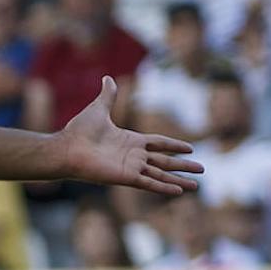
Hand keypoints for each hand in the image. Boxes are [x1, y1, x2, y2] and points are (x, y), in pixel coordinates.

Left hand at [57, 76, 200, 194]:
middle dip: (183, 165)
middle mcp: (134, 155)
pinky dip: (165, 187)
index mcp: (130, 140)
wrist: (68, 148)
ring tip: (196, 185)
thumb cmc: (80, 131)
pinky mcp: (127, 177)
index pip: (159, 143)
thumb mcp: (98, 109)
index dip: (174, 145)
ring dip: (179, 179)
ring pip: (161, 174)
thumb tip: (107, 78)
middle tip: (202, 169)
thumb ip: (108, 96)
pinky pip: (150, 183)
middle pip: (165, 161)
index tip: (191, 148)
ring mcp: (131, 167)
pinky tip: (180, 191)